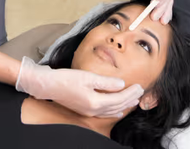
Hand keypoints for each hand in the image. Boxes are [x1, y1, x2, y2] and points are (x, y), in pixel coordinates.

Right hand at [16, 57, 143, 117]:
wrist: (49, 85)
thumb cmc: (66, 78)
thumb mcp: (88, 76)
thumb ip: (106, 82)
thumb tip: (121, 83)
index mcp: (96, 102)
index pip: (119, 99)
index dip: (131, 93)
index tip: (141, 86)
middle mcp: (94, 110)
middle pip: (118, 107)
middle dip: (130, 100)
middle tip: (141, 92)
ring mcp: (89, 111)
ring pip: (112, 111)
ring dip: (124, 106)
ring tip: (134, 101)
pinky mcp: (85, 109)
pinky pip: (105, 112)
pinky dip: (114, 110)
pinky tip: (117, 109)